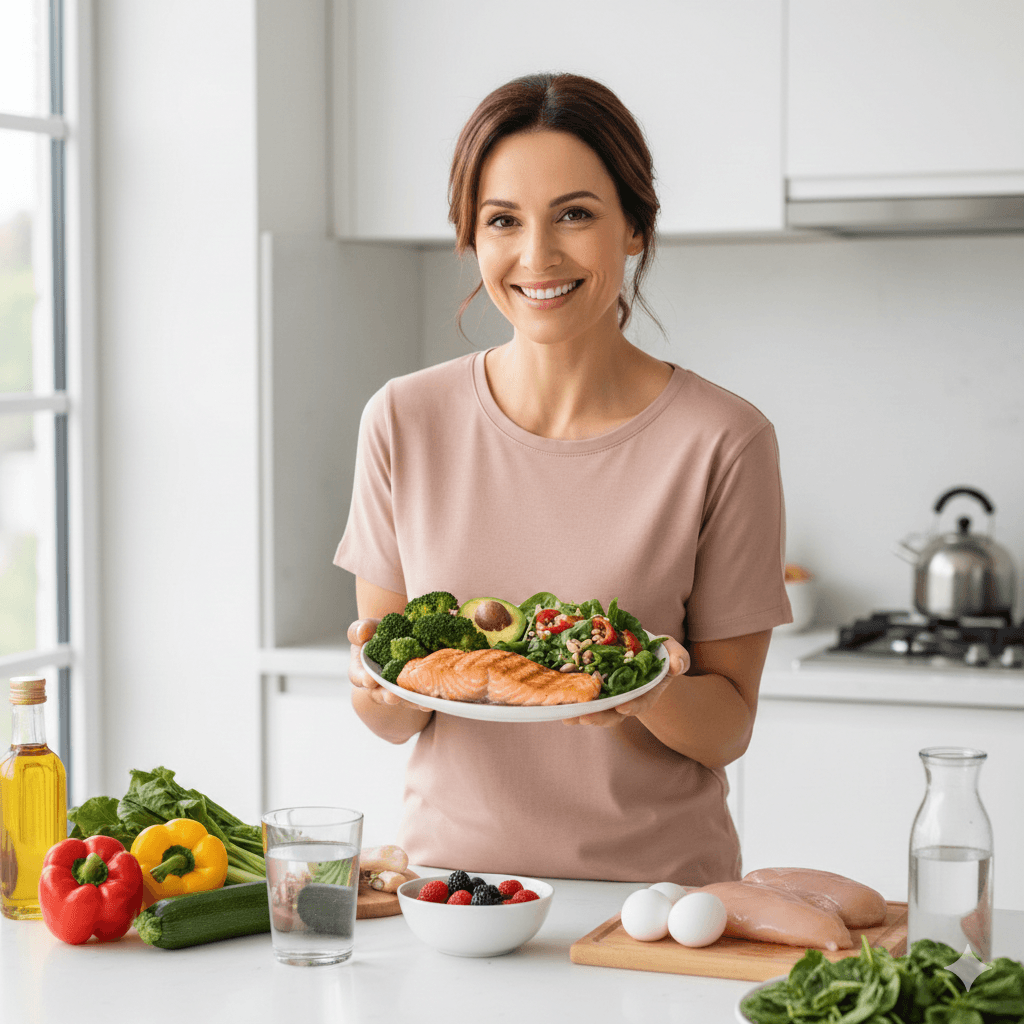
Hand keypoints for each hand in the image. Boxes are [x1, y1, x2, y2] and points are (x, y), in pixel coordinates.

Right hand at [347, 618, 431, 711]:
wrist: (403, 632)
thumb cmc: (378, 632)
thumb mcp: (368, 627)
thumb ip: (359, 630)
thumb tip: (361, 633)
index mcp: (363, 670)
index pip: (358, 677)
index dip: (362, 679)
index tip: (368, 680)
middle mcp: (379, 684)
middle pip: (380, 694)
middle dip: (387, 696)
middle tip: (392, 697)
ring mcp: (398, 688)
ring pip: (403, 699)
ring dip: (410, 701)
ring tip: (418, 703)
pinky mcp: (416, 687)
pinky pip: (420, 695)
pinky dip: (427, 698)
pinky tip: (435, 697)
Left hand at [562, 636, 688, 727]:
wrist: (639, 651)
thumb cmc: (658, 653)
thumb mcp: (671, 652)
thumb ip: (678, 658)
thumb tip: (677, 665)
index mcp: (645, 692)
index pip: (640, 703)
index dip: (632, 706)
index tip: (622, 707)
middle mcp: (625, 699)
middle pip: (612, 714)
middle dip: (599, 717)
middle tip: (584, 717)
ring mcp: (608, 696)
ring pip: (594, 710)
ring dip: (580, 715)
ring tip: (567, 716)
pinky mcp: (593, 688)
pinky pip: (582, 697)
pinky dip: (571, 701)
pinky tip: (557, 702)